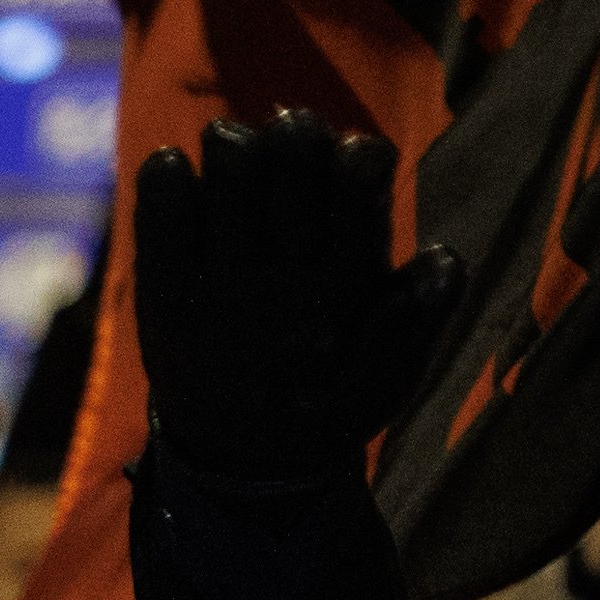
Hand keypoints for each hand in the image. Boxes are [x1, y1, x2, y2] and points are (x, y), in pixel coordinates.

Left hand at [132, 111, 461, 486]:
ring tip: (237, 152)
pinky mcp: (161, 294)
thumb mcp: (390, 376)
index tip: (350, 159)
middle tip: (288, 135)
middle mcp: (278, 279)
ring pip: (229, 169)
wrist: (239, 467)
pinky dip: (165, 176)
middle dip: (294, 131)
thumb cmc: (327, 407)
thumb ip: (419, 316)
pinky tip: (175, 169)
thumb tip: (441, 256)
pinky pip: (158, 210)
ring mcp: (214, 283)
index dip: (356, 154)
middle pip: (288, 159)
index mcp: (341, 289)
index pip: (357, 186)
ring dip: (234, 143)